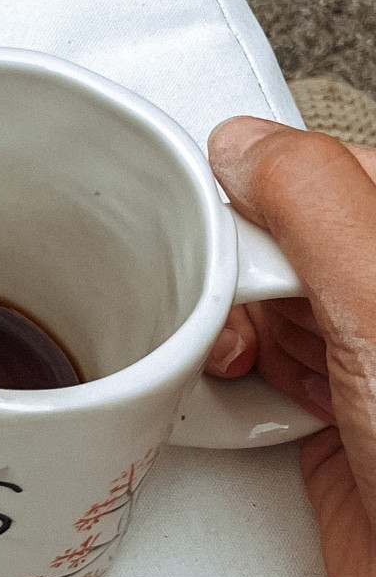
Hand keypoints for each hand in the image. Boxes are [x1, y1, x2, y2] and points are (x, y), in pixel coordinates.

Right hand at [206, 118, 375, 576]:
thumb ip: (317, 205)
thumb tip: (244, 146)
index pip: (327, 173)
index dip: (264, 197)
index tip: (227, 235)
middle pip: (282, 244)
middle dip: (232, 273)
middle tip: (229, 312)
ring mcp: (359, 367)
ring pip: (259, 311)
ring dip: (218, 334)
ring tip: (224, 361)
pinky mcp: (323, 429)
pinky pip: (248, 383)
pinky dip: (218, 392)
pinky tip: (225, 402)